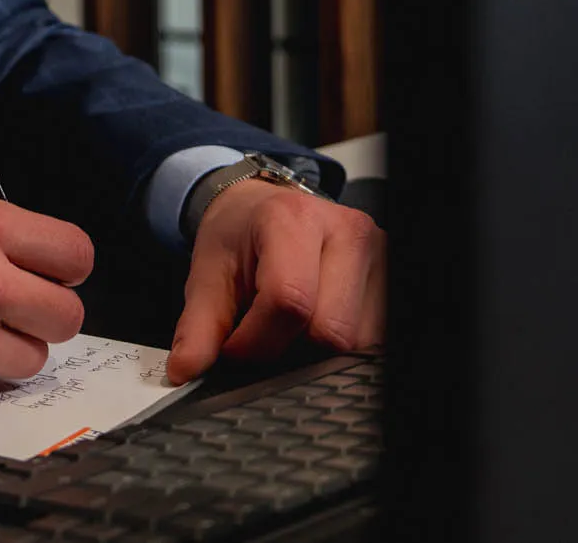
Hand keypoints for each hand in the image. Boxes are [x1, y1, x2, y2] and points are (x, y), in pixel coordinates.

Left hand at [167, 179, 385, 382]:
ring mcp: (379, 254)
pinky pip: (373, 338)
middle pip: (330, 330)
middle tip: (264, 332)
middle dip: (290, 349)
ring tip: (292, 324)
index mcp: (293, 220)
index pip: (290, 301)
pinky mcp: (391, 278)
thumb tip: (186, 371)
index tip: (234, 348)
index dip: (257, 341)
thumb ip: (198, 327)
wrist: (264, 206)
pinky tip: (316, 324)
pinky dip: (341, 346)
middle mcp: (347, 231)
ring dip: (318, 350)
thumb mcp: (207, 274)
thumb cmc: (240, 236)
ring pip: (357, 341)